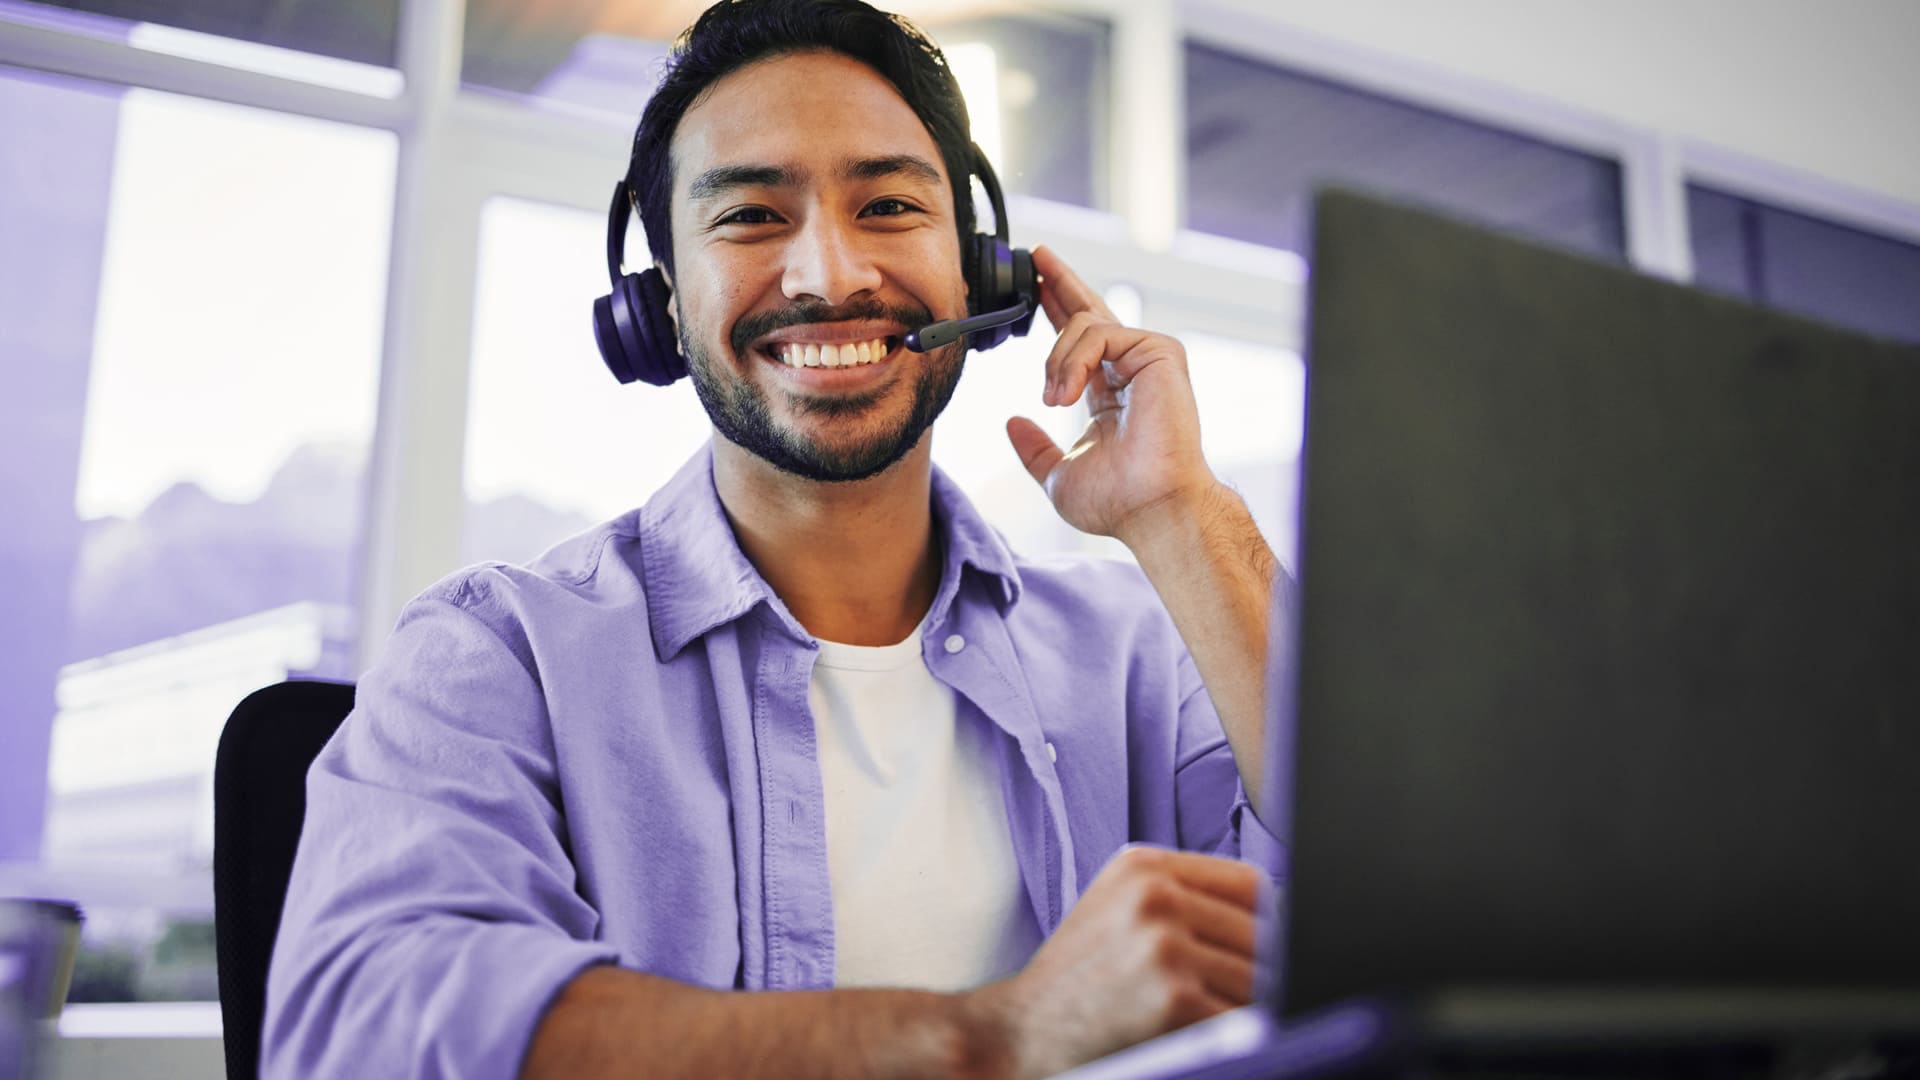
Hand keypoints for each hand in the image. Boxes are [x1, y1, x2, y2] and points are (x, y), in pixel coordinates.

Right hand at [962, 846, 1266, 1078]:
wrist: (1016, 1034)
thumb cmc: (1076, 981)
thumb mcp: (1118, 911)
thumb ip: (1184, 900)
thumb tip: (1280, 917)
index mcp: (1144, 867)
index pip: (1250, 885)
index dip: (1267, 927)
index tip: (1267, 957)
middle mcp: (1154, 896)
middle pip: (1263, 933)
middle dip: (1265, 975)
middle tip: (1246, 1003)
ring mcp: (1163, 945)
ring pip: (1262, 979)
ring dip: (1255, 1010)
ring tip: (1222, 1024)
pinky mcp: (1173, 999)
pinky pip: (1245, 1021)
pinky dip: (1244, 1040)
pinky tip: (1217, 1047)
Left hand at [1005, 246, 1218, 548]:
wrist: (1151, 508)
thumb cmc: (1117, 501)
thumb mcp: (1058, 473)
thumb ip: (1035, 448)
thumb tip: (1012, 422)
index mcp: (1111, 391)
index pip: (1081, 340)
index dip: (1056, 309)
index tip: (1035, 288)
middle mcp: (1131, 368)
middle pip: (1092, 309)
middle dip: (1060, 282)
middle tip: (1035, 257)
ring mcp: (1148, 357)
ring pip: (1083, 324)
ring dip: (1055, 361)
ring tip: (1053, 399)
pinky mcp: (1159, 351)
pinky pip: (1099, 332)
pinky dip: (1072, 361)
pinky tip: (1067, 394)